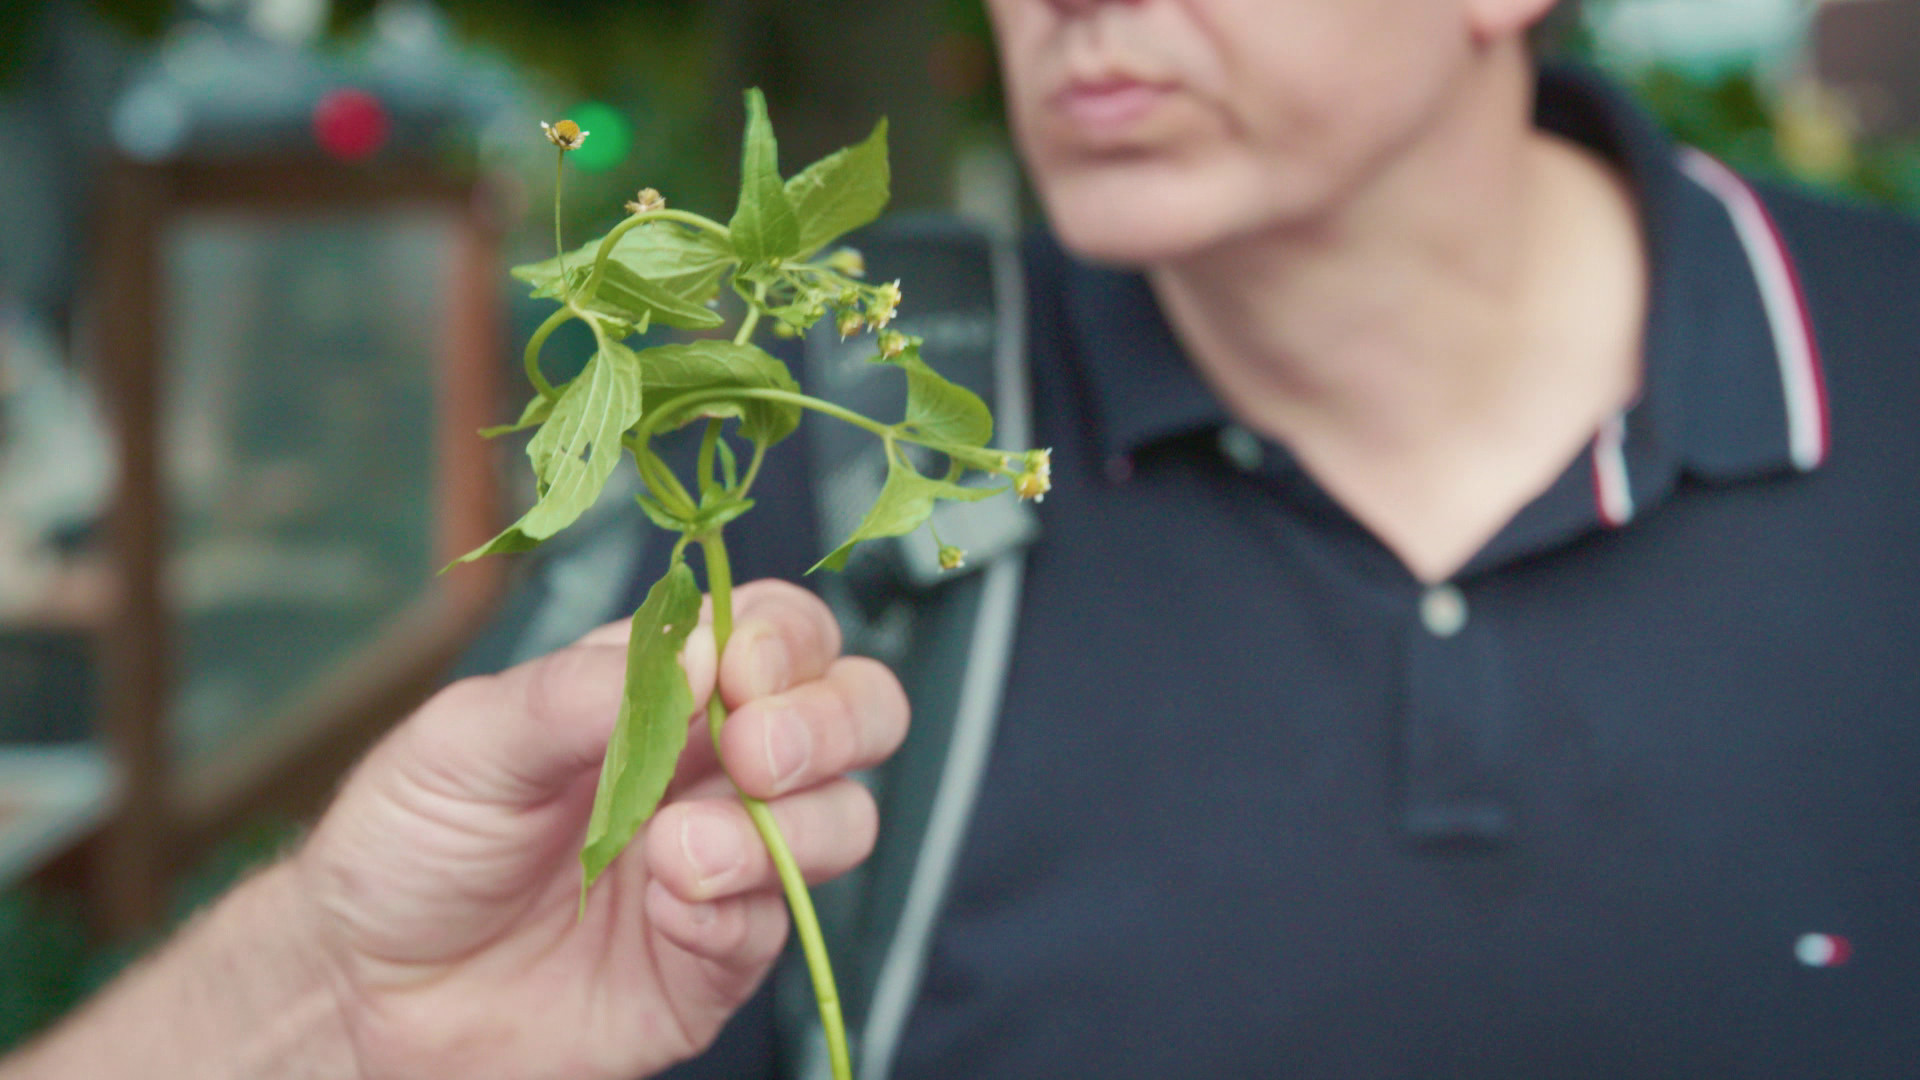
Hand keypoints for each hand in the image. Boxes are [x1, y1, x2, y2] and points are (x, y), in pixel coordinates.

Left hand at [294, 580, 906, 1079]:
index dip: (785, 641)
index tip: (740, 668)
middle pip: (853, 712)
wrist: (366, 990)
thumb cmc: (408, 841)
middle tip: (758, 750)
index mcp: (661, 689)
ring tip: (681, 852)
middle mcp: (712, 767)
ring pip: (844, 819)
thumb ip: (580, 691)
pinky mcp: (717, 959)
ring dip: (788, 826)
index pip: (777, 632)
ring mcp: (725, 862)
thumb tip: (700, 652)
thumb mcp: (466, 737)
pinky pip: (779, 926)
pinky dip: (737, 911)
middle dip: (832, 721)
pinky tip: (662, 909)